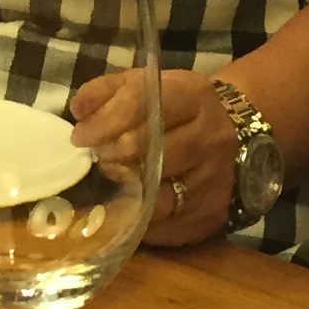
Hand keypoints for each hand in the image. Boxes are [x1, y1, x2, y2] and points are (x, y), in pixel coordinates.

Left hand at [68, 68, 237, 247]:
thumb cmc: (174, 107)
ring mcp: (215, 179)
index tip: (80, 135)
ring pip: (159, 193)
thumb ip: (106, 91)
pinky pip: (167, 225)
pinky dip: (141, 216)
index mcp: (194, 95)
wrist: (230, 133)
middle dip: (113, 154)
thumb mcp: (143, 83)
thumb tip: (78, 111)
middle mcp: (211, 137)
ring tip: (114, 175)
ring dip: (126, 187)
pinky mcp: (212, 214)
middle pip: (152, 151)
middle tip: (97, 155)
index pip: (144, 105)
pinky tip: (130, 202)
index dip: (106, 121)